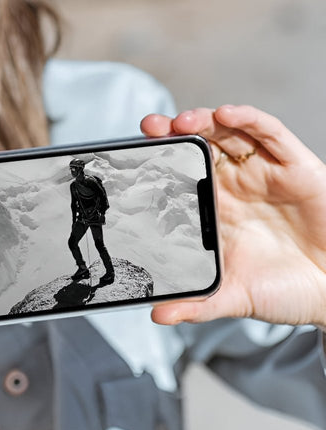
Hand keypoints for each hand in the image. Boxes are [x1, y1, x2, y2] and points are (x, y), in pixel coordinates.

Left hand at [141, 106, 325, 328]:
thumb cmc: (285, 290)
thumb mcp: (234, 297)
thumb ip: (197, 305)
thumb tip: (159, 315)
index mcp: (216, 208)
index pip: (181, 174)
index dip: (158, 159)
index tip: (131, 154)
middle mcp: (237, 184)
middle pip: (201, 144)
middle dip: (174, 131)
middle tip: (151, 127)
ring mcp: (266, 173)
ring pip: (231, 132)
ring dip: (206, 119)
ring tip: (182, 121)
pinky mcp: (298, 168)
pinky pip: (272, 134)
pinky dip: (249, 119)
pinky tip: (228, 114)